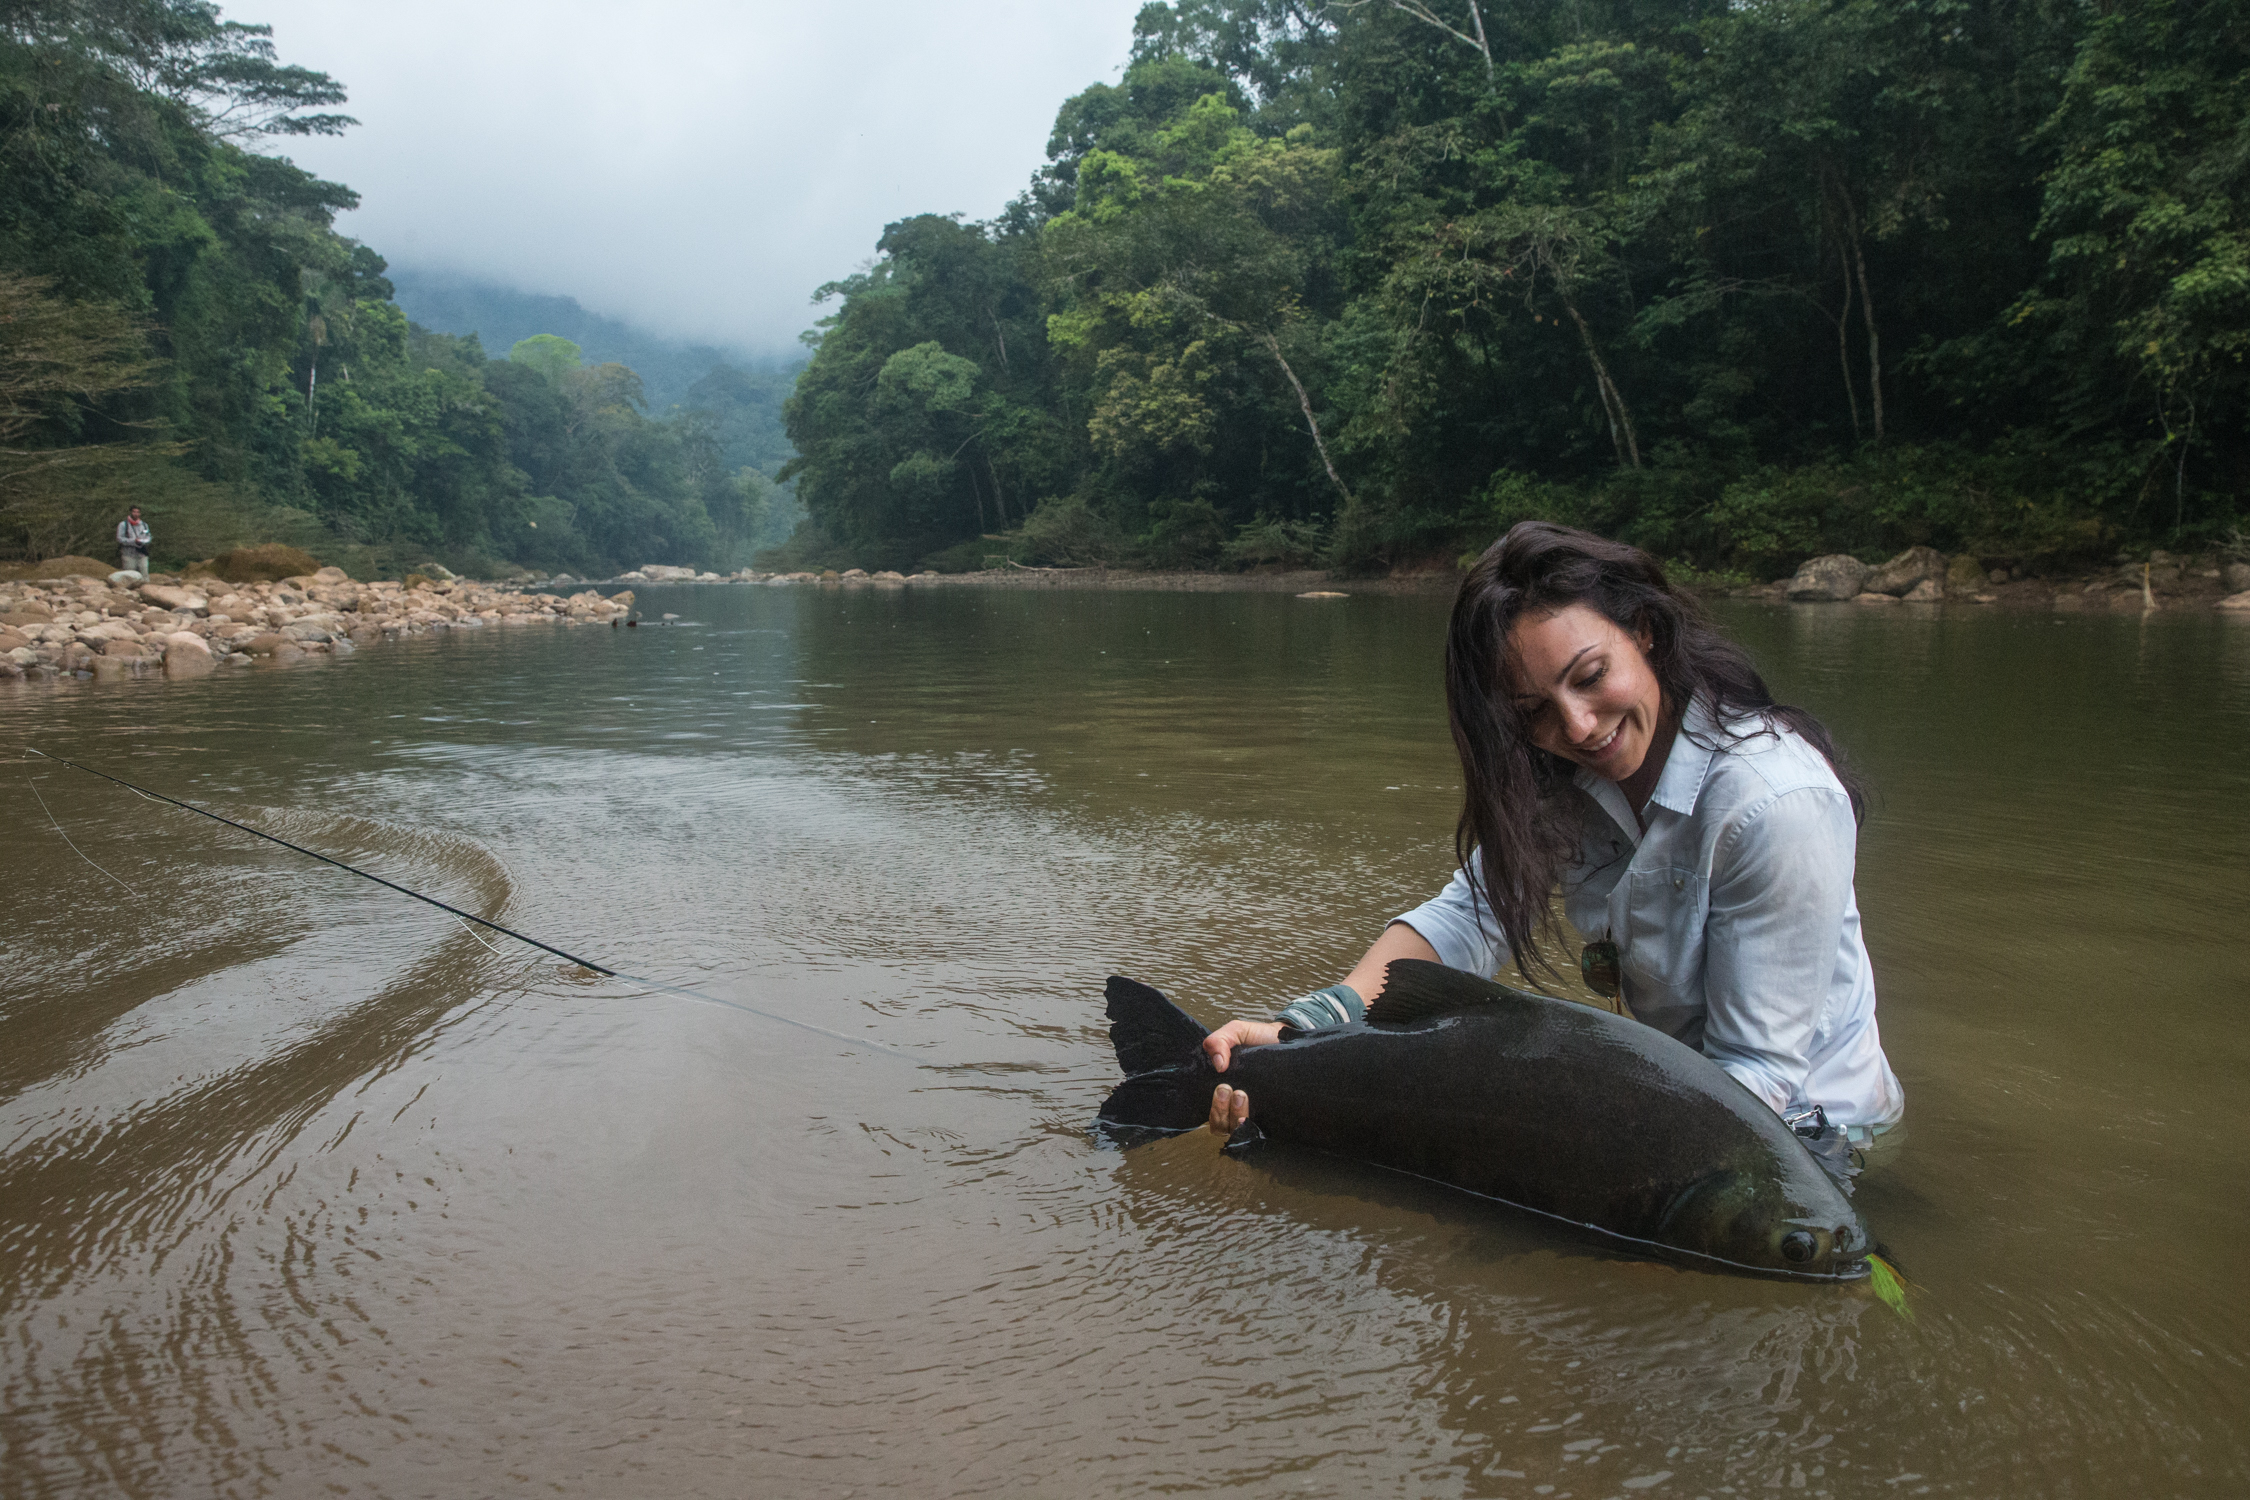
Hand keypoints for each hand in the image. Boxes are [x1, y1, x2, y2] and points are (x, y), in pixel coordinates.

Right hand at [1202, 1019, 1281, 1135]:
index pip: (1211, 1112)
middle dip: (1221, 1110)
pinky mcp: (1269, 1117)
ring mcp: (1253, 1112)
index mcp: (1223, 1090)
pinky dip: (1250, 1128)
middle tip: (1230, 1090)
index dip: (1212, 1108)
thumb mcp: (1236, 1032)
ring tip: (1242, 1096)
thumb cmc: (1258, 1038)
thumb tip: (1218, 1065)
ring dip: (1235, 1116)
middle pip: (1220, 1125)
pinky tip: (1253, 1118)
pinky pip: (1256, 1132)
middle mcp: (1235, 1106)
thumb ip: (1219, 1041)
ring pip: (1234, 1130)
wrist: (1287, 1039)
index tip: (1221, 1089)